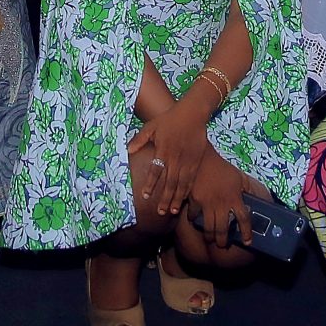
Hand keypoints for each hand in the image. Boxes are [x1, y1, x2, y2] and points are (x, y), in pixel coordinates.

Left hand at [128, 97, 213, 218]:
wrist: (192, 113)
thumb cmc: (169, 119)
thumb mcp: (151, 126)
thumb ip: (140, 139)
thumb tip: (128, 150)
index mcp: (163, 150)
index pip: (155, 171)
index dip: (150, 184)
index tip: (145, 196)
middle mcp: (175, 157)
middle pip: (169, 182)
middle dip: (164, 198)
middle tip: (160, 212)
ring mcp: (187, 160)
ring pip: (181, 183)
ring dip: (176, 198)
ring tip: (172, 211)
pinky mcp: (196, 161)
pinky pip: (192, 179)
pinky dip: (187, 190)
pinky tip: (184, 199)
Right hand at [184, 158, 256, 255]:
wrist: (204, 158)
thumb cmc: (222, 168)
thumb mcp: (238, 177)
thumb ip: (246, 188)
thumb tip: (253, 197)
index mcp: (235, 198)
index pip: (244, 219)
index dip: (246, 232)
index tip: (247, 242)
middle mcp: (222, 204)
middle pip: (223, 229)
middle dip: (222, 241)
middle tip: (222, 245)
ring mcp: (207, 203)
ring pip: (208, 227)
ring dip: (209, 236)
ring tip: (210, 239)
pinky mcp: (195, 200)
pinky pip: (194, 216)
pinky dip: (194, 220)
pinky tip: (195, 221)